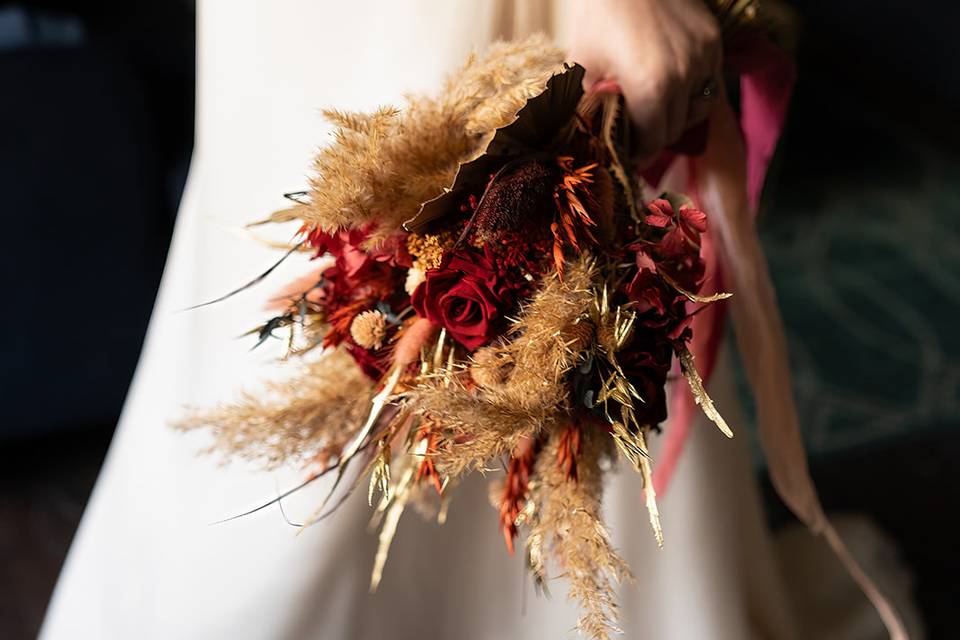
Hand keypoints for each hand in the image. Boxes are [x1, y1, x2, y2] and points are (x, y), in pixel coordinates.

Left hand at [567, 0, 721, 161]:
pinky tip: (673, 85)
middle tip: (637, 135)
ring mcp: (702, 58)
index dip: (639, 154)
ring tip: (656, 112)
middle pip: (674, 130)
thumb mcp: (582, 64)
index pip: (652, 141)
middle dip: (655, 137)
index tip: (628, 155)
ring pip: (697, 110)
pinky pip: (709, 82)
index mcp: (650, 88)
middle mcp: (683, 76)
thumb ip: (588, 105)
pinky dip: (693, 91)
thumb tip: (586, 137)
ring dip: (678, 116)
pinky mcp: (713, 41)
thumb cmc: (599, 17)